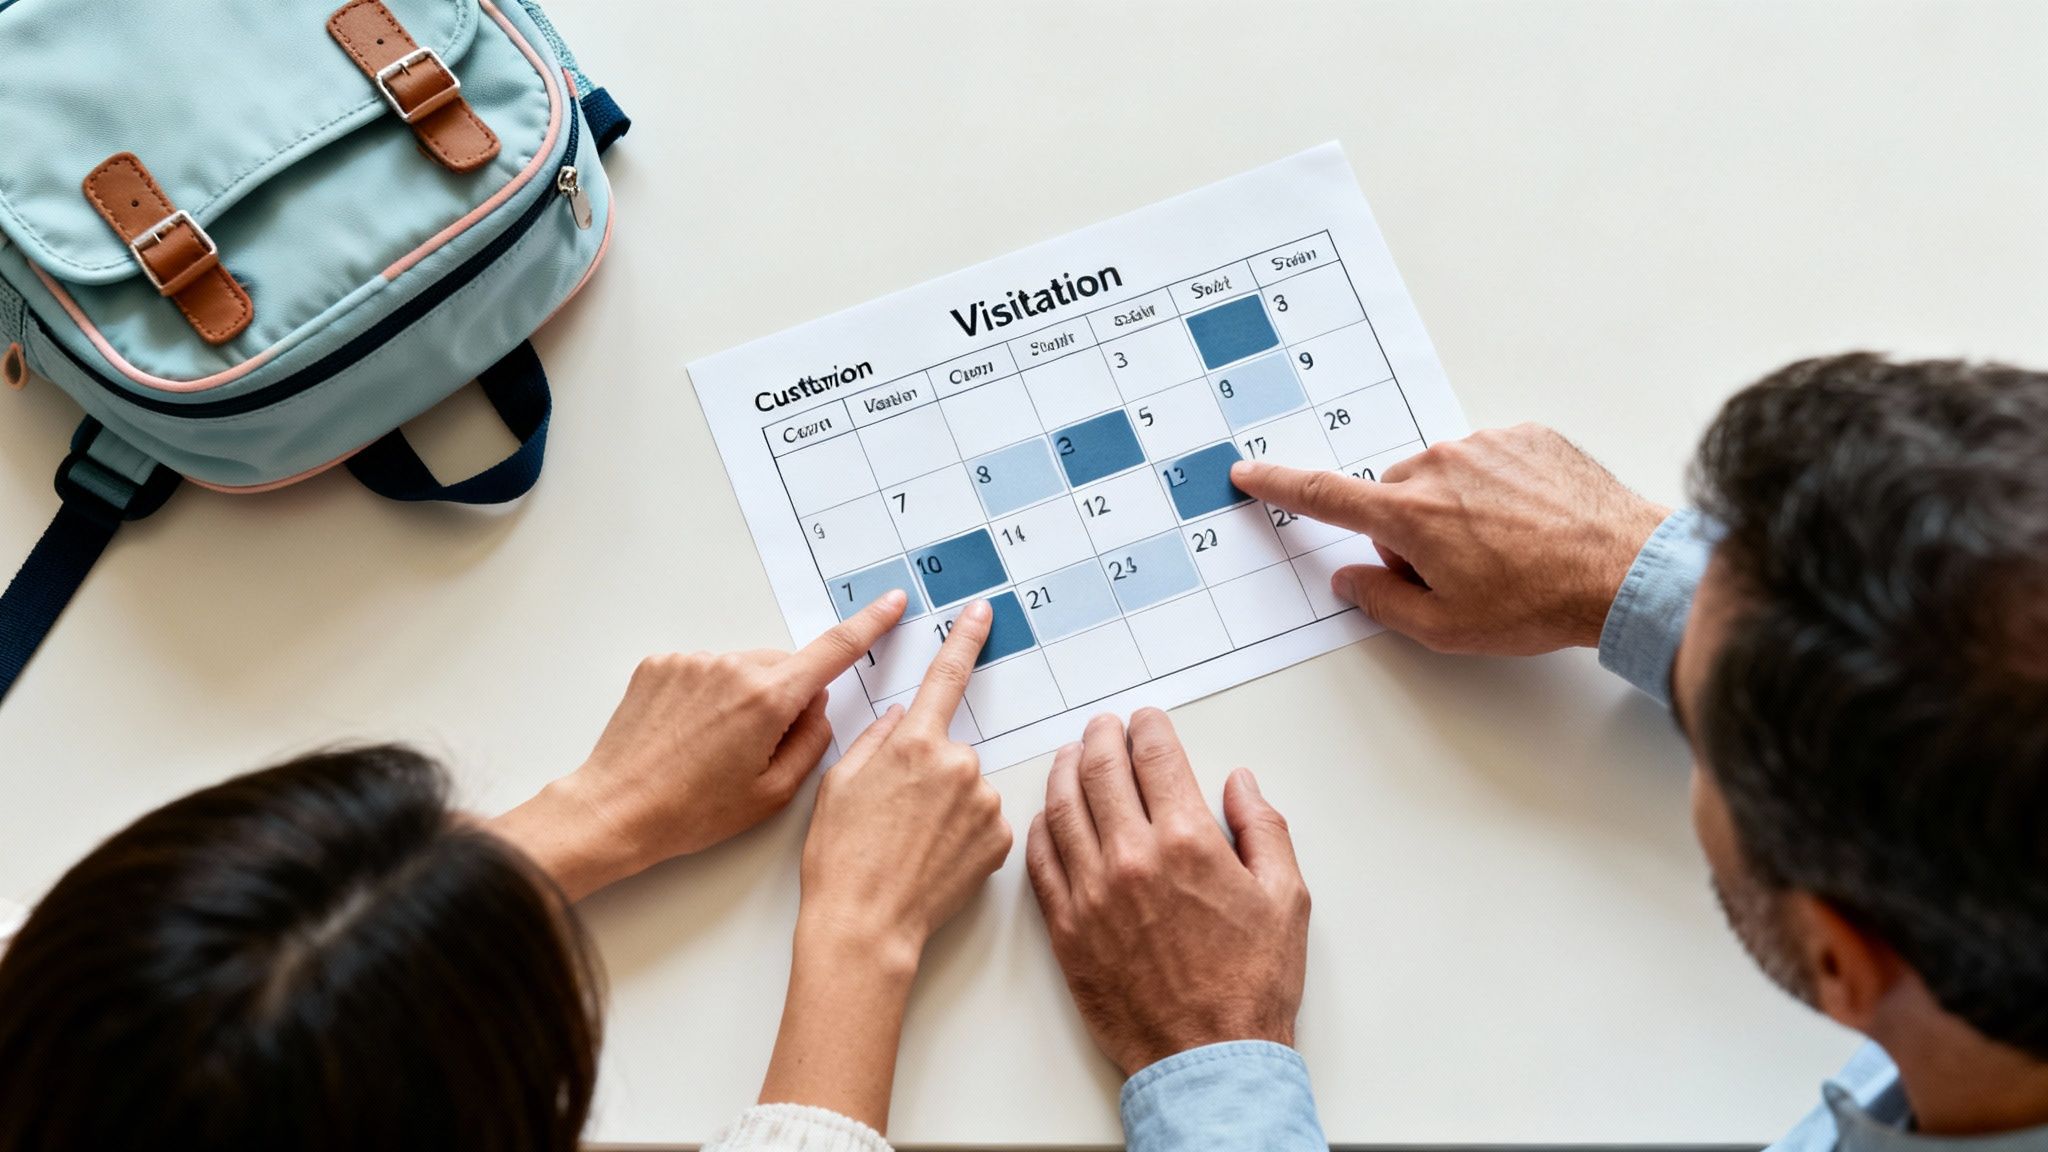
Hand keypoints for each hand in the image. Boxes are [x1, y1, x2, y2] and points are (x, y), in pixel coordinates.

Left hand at [492, 591, 907, 899]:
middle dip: (783, 697)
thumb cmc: (692, 813)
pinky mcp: (661, 664)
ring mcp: (693, 661)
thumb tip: (817, 705)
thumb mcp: (773, 793)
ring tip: (710, 749)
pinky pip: (704, 671)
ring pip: (742, 669)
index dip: (869, 624)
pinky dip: (706, 696)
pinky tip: (687, 735)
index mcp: (768, 700)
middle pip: (783, 667)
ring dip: (741, 698)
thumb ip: (812, 741)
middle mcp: (732, 667)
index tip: (891, 602)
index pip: (834, 650)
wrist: (616, 810)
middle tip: (756, 749)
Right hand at [758, 599, 1013, 1129]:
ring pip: (969, 789)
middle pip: (950, 751)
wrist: (865, 924)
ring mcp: (984, 802)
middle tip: (896, 815)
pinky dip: (965, 835)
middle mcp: (958, 764)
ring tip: (913, 844)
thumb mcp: (839, 782)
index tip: (983, 613)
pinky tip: (936, 859)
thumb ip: (876, 739)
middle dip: (930, 772)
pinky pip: (984, 822)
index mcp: (914, 743)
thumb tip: (901, 720)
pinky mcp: (1001, 838)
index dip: (965, 639)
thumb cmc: (841, 857)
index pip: (946, 676)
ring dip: (949, 807)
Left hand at [1026, 709, 1309, 1078]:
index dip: (1149, 727)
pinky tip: (1048, 817)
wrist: (1208, 1058)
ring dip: (1064, 771)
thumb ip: (1264, 828)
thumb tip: (1240, 785)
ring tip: (1071, 756)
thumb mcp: (1287, 898)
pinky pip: (1041, 862)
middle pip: (1101, 771)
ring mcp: (1091, 893)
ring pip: (1062, 809)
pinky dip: (1041, 828)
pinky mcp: (1067, 928)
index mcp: (1187, 842)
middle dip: (1102, 737)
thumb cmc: (1251, 986)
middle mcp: (1131, 859)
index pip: (1156, 757)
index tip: (1146, 720)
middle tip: (1104, 726)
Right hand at [1232, 424, 1668, 654]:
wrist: (1623, 568)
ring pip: (1442, 477)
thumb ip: (1382, 602)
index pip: (1324, 495)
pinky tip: (1531, 523)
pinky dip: (1497, 489)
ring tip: (1508, 550)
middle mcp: (1438, 466)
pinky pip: (1488, 460)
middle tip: (1457, 573)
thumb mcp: (1446, 627)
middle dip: (1410, 531)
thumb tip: (1353, 580)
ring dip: (1456, 508)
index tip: (1250, 472)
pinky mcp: (1525, 435)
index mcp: (1408, 514)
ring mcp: (1484, 444)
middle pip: (1394, 496)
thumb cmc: (1538, 602)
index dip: (1280, 484)